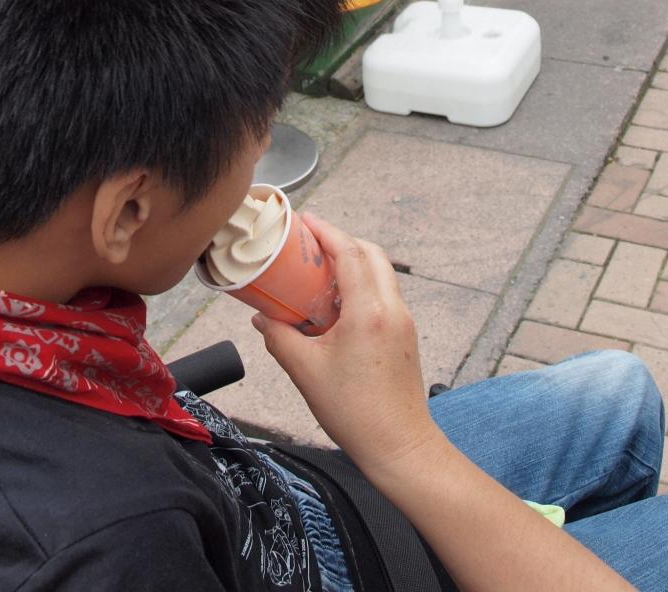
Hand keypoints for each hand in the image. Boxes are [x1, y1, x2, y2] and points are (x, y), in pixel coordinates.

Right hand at [252, 214, 439, 475]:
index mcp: (369, 312)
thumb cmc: (355, 413)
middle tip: (311, 242)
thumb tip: (261, 317)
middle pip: (371, 254)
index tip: (306, 220)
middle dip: (342, 240)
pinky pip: (385, 294)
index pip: (350, 253)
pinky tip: (337, 304)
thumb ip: (280, 338)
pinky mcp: (405, 336)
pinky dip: (363, 285)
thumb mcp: (306, 373)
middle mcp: (392, 309)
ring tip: (320, 270)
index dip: (327, 231)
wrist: (400, 447)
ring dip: (354, 262)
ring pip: (381, 273)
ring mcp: (403, 322)